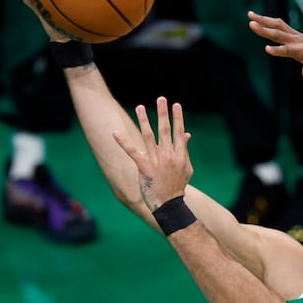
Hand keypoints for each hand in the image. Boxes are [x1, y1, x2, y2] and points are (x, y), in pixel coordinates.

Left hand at [113, 97, 193, 211]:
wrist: (169, 204)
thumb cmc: (178, 186)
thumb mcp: (187, 168)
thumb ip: (185, 150)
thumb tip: (187, 135)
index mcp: (179, 155)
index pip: (178, 132)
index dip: (177, 118)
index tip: (176, 105)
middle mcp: (168, 155)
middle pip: (165, 130)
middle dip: (163, 113)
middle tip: (161, 99)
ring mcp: (155, 161)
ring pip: (148, 136)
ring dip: (144, 120)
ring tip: (140, 107)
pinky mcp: (143, 167)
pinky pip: (131, 151)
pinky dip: (123, 142)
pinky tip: (115, 132)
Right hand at [247, 11, 302, 82]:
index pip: (288, 50)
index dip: (278, 51)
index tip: (267, 49)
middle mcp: (299, 41)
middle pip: (279, 34)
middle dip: (264, 30)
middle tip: (250, 24)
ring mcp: (297, 36)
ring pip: (278, 26)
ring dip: (264, 20)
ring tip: (250, 15)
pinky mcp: (296, 35)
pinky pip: (281, 26)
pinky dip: (271, 21)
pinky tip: (261, 19)